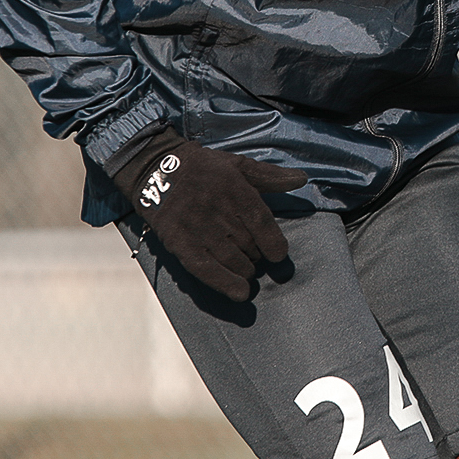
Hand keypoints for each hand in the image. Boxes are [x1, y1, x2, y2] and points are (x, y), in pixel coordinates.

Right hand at [106, 129, 306, 300]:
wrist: (156, 169)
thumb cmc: (203, 168)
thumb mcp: (238, 164)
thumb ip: (270, 176)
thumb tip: (302, 180)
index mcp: (235, 190)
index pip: (262, 223)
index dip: (274, 244)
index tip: (278, 254)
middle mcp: (218, 212)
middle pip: (249, 245)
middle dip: (257, 254)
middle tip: (254, 253)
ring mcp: (199, 229)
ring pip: (233, 260)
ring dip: (245, 269)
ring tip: (245, 267)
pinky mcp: (181, 244)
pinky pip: (207, 269)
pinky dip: (225, 284)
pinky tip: (240, 294)